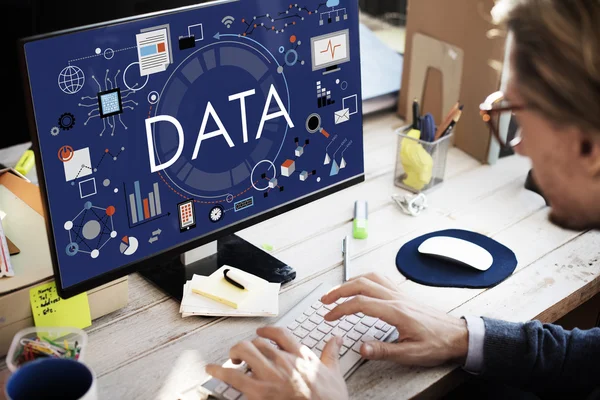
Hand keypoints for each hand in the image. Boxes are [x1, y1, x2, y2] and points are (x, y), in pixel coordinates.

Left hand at [205, 326, 348, 399]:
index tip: (261, 332)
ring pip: (245, 351)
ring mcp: (270, 375)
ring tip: (232, 359)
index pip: (280, 333)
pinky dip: (219, 371)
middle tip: (244, 353)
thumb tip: (336, 339)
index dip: (267, 330)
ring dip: (235, 353)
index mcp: (300, 355)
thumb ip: (331, 353)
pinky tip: (211, 370)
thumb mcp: (334, 373)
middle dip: (248, 346)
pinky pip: (234, 376)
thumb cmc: (329, 399)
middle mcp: (283, 361)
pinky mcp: (259, 392)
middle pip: (258, 342)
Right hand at [320, 273, 468, 366]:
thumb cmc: (437, 343)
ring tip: (337, 291)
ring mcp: (400, 293)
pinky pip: (380, 278)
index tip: (329, 316)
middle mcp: (396, 298)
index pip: (360, 303)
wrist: (457, 335)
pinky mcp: (403, 294)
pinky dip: (365, 278)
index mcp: (396, 311)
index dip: (341, 309)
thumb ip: (384, 350)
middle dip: (339, 290)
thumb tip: (361, 348)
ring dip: (350, 282)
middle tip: (325, 300)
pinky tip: (361, 285)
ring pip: (370, 278)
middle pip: (361, 284)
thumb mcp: (411, 354)